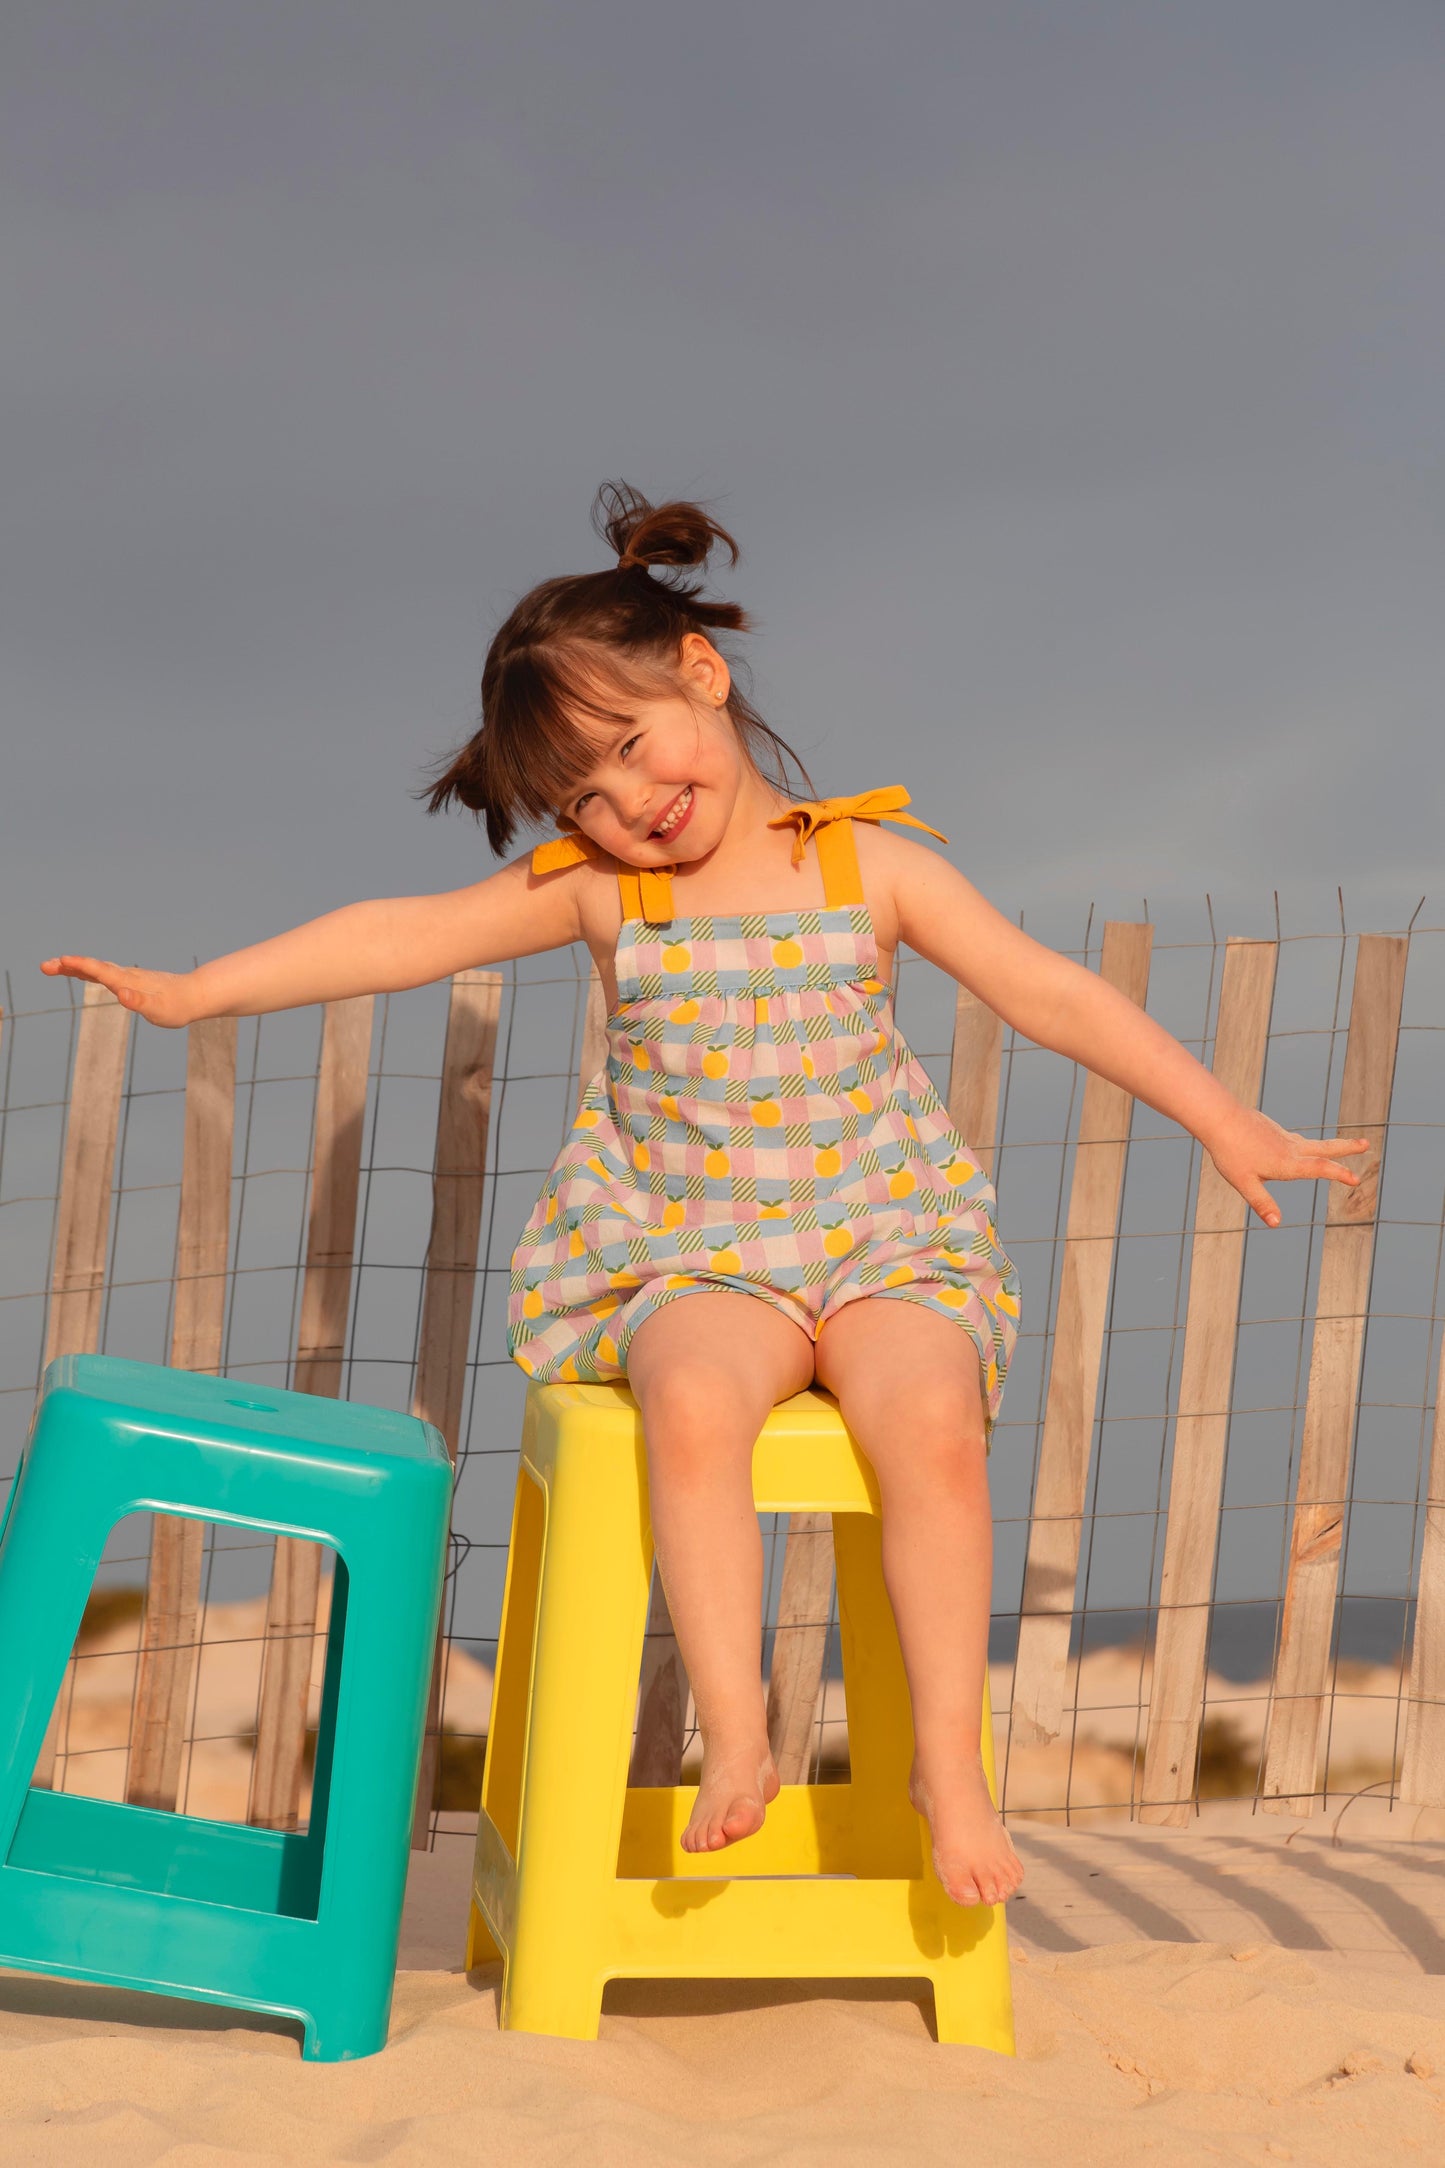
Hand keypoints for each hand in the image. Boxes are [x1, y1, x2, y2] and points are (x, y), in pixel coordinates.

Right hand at [40, 954, 197, 1028]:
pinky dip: (87, 971)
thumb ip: (140, 1003)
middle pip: (93, 968)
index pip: (100, 971)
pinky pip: (103, 973)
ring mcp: (127, 976)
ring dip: (74, 967)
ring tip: (52, 967)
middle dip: (68, 966)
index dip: (81, 966)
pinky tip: (80, 972)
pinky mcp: (130, 981)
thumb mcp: (160, 1011)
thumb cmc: (177, 1007)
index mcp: (129, 981)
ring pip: (96, 969)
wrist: (195, 995)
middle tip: (43, 966)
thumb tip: (121, 994)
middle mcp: (125, 975)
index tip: (61, 961)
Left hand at [1207, 1107, 1370, 1227]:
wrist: (1219, 1119)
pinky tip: (1300, 1148)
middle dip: (1347, 1147)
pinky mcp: (1274, 1130)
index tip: (1356, 1179)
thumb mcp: (1244, 1183)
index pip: (1320, 1168)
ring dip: (1332, 1145)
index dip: (1339, 1173)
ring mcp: (1283, 1137)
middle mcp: (1290, 1148)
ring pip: (1313, 1142)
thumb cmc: (1230, 1153)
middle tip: (1368, 1144)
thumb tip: (1276, 1223)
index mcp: (1287, 1163)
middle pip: (1325, 1147)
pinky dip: (1308, 1145)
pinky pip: (1297, 1140)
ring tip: (1348, 1145)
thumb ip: (1261, 1203)